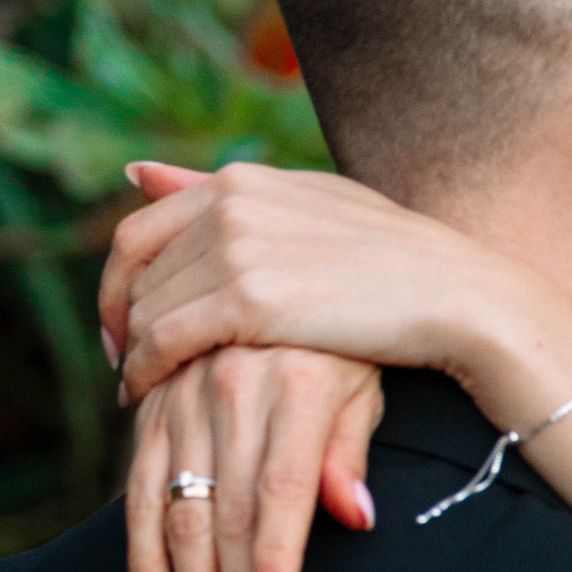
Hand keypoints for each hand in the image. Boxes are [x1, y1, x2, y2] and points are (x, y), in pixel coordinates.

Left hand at [102, 158, 560, 407]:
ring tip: (137, 390)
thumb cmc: (393, 258)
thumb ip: (222, 192)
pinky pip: (164, 342)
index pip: (140, 230)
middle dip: (121, 324)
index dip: (119, 283)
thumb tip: (136, 172)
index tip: (124, 322)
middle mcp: (229, 205)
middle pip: (136, 274)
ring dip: (131, 355)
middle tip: (122, 365)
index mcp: (240, 181)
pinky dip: (143, 373)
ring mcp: (236, 250)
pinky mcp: (248, 301)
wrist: (453, 294)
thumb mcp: (307, 205)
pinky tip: (145, 398)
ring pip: (146, 310)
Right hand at [127, 350, 381, 571]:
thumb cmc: (348, 339)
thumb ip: (351, 449)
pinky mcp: (151, 405)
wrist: (290, 262)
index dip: (271, 561)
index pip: (281, 491)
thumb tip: (356, 516)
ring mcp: (184, 396)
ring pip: (179, 513)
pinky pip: (137, 490)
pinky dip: (142, 557)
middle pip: (227, 515)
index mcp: (297, 385)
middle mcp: (233, 388)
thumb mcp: (367, 380)